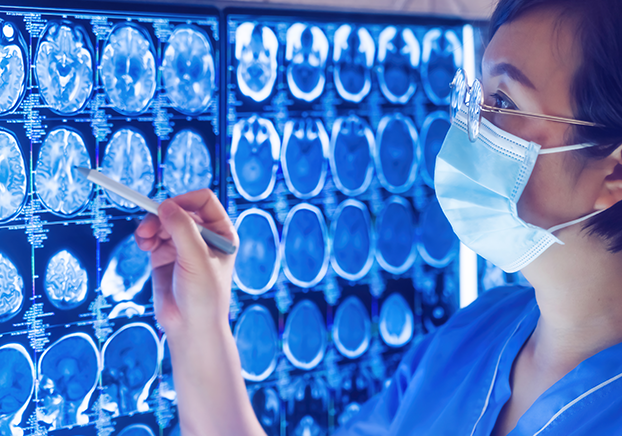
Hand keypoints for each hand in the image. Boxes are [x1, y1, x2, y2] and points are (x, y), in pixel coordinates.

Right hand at [135, 189, 237, 337]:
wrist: (191, 327)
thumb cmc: (205, 295)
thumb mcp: (196, 258)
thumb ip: (182, 229)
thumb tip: (165, 205)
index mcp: (221, 232)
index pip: (203, 201)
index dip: (184, 199)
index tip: (167, 208)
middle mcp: (203, 235)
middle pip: (178, 209)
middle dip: (162, 215)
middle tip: (148, 227)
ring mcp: (183, 245)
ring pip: (163, 221)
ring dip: (150, 225)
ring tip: (144, 238)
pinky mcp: (165, 256)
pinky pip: (153, 236)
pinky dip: (145, 236)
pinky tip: (143, 243)